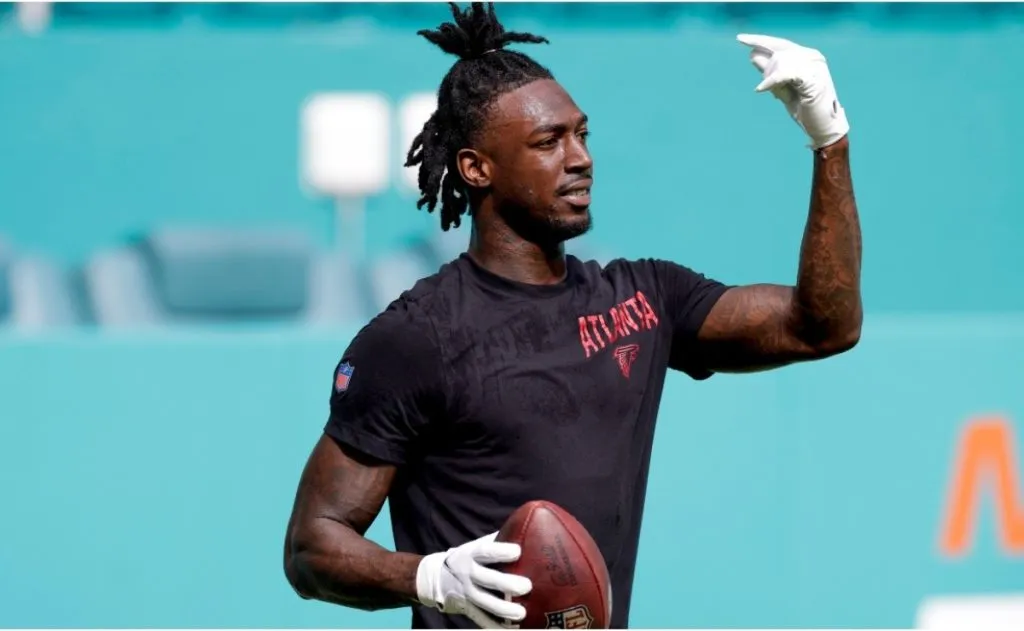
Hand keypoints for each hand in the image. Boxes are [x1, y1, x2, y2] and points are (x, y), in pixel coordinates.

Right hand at [416, 531, 532, 628]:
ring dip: (504, 610)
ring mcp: (467, 594)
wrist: (435, 578)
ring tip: (521, 613)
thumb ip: (497, 540)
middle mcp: (468, 574)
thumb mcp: (475, 546)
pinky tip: (510, 629)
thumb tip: (527, 528)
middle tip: (527, 586)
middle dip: (507, 583)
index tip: (518, 551)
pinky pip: (482, 620)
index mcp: (471, 555)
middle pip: (488, 579)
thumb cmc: (467, 558)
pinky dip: (495, 627)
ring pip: (486, 603)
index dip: (501, 552)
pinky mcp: (468, 609)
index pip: (486, 552)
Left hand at [737, 33, 849, 149]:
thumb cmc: (804, 108)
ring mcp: (815, 66)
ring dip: (772, 79)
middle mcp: (813, 57)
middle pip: (778, 51)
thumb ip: (770, 71)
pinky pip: (785, 73)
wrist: (821, 127)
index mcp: (807, 56)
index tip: (740, 39)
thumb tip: (752, 54)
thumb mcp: (782, 87)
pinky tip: (761, 89)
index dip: (760, 40)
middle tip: (764, 79)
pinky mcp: (812, 78)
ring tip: (776, 92)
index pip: (780, 43)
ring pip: (781, 62)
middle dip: (767, 68)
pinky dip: (771, 81)